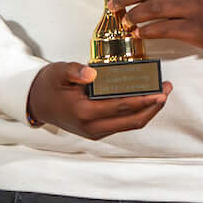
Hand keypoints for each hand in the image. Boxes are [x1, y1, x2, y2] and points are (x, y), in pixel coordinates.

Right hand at [26, 62, 170, 138]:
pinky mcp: (98, 131)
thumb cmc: (49, 85)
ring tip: (161, 94)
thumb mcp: (59, 72)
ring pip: (130, 124)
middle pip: (132, 121)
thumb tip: (92, 71)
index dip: (144, 99)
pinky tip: (145, 100)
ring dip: (148, 111)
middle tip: (166, 90)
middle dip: (153, 107)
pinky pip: (123, 124)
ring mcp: (95, 132)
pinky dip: (137, 113)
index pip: (122, 106)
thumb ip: (75, 71)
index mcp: (84, 112)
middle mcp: (92, 127)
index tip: (160, 91)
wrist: (37, 104)